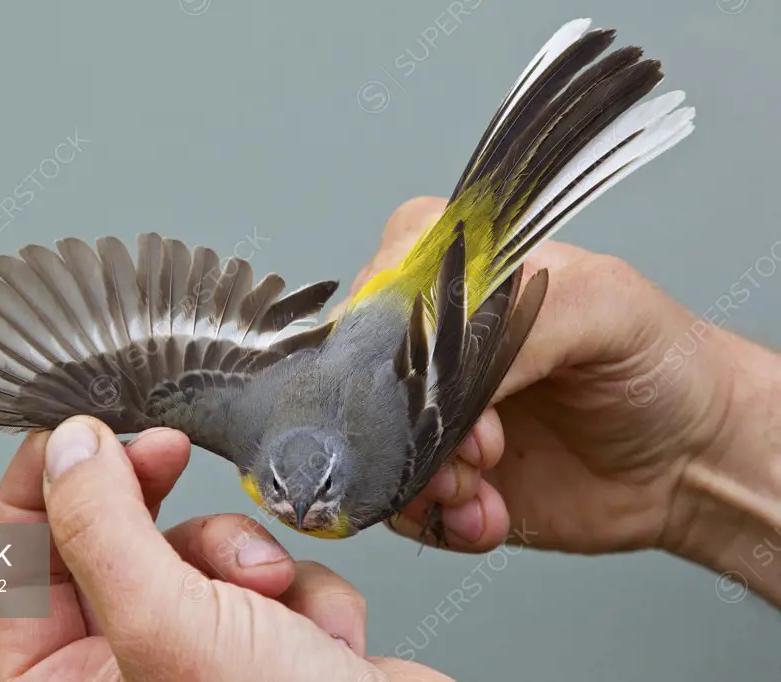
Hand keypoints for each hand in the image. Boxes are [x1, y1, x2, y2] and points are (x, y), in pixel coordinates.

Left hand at [0, 416, 452, 680]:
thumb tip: (69, 450)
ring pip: (199, 550)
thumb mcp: (168, 625)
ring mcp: (201, 656)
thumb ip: (103, 531)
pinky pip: (269, 573)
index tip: (76, 432)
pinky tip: (324, 636)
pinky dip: (305, 591)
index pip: (15, 566)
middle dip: (155, 506)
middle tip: (165, 451)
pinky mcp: (270, 642)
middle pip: (114, 545)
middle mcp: (127, 672)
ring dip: (245, 557)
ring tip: (276, 596)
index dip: (41, 490)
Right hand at [332, 197, 780, 594]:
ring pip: (368, 450)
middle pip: (360, 380)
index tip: (454, 393)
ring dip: (424, 485)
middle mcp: (428, 340)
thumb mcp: (603, 307)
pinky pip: (396, 504)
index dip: (401, 349)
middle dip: (411, 429)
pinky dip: (438, 521)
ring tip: (485, 491)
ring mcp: (425, 411)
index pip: (379, 292)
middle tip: (482, 451)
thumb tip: (441, 368)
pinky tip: (489, 515)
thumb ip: (517, 319)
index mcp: (455, 270)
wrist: (688, 461)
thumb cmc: (655, 364)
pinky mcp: (434, 475)